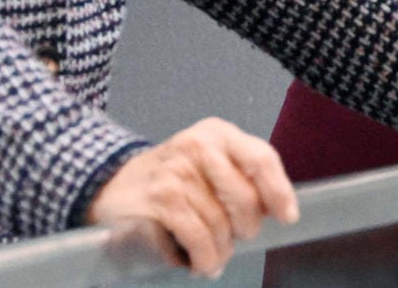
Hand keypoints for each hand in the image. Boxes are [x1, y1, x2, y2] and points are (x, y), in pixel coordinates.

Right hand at [86, 118, 298, 278]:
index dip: (278, 191)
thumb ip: (239, 176)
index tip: (287, 217)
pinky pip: (199, 237)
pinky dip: (204, 258)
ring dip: (220, 251)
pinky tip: (200, 263)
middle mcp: (198, 146)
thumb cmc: (169, 180)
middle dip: (246, 230)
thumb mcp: (206, 162)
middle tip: (236, 240)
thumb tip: (276, 209)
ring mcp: (177, 172)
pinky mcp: (161, 200)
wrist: (111, 188)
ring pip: (221, 225)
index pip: (261, 158)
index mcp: (216, 134)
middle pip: (245, 199)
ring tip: (212, 256)